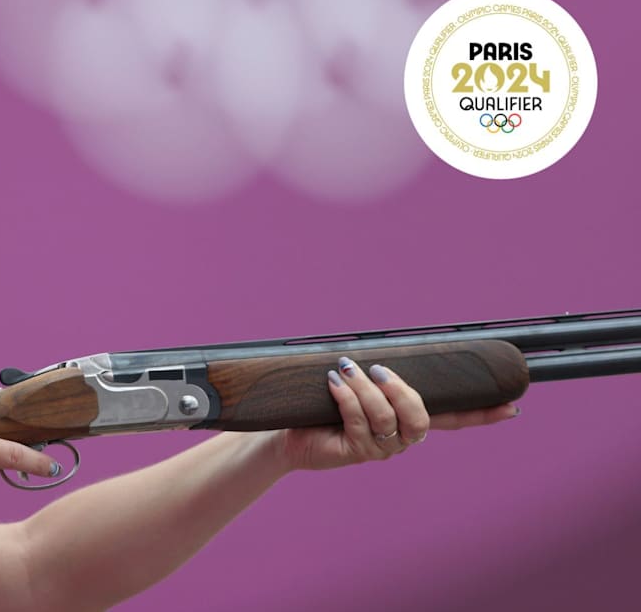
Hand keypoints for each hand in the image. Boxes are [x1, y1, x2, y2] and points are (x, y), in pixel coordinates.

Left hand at [276, 357, 519, 470]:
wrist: (288, 430)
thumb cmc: (324, 403)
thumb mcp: (356, 383)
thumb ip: (377, 371)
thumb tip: (384, 348)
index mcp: (407, 419)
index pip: (452, 418)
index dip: (481, 414)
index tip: (511, 405)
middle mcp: (400, 438)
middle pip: (421, 420)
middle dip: (402, 392)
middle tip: (378, 369)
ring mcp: (380, 448)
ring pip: (387, 419)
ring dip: (366, 390)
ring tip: (345, 370)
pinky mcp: (355, 452)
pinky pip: (359, 424)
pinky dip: (347, 398)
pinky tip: (333, 383)